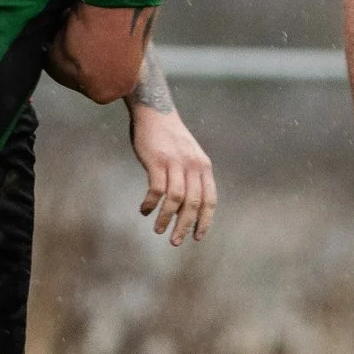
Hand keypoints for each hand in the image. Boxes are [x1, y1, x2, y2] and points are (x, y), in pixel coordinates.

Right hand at [130, 105, 216, 244]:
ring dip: (166, 218)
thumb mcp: (189, 155)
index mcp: (204, 166)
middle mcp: (193, 165)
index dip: (204, 221)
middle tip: (175, 242)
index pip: (209, 200)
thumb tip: (188, 206)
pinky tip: (144, 210)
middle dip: (185, 226)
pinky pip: (156, 190)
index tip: (197, 237)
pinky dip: (150, 204)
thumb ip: (192, 176)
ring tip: (158, 230)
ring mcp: (175, 162)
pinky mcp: (157, 160)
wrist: (154, 112)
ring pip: (175, 199)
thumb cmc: (169, 138)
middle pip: (193, 203)